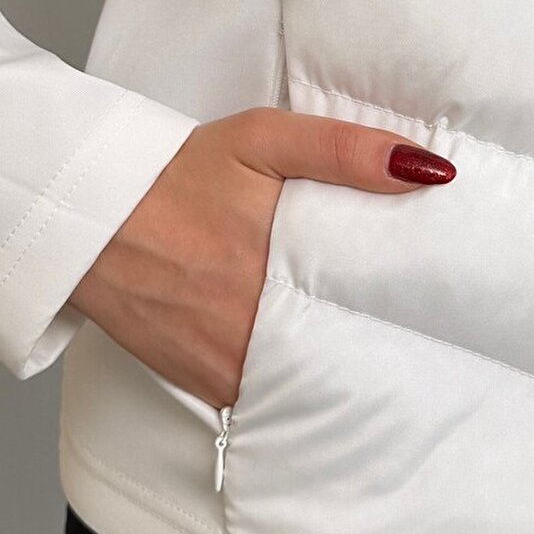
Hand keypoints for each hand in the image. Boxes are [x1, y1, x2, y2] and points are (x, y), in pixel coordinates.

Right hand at [63, 108, 455, 409]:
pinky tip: (315, 361)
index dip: (412, 309)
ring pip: (311, 380)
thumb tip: (428, 171)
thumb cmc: (175, 174)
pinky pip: (269, 395)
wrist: (89, 218)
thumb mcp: (263, 138)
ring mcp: (230, 365)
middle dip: (382, 342)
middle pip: (348, 350)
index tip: (443, 303)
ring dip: (339, 367)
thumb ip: (345, 150)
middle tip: (424, 331)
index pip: (374, 307)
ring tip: (377, 348)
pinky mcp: (208, 386)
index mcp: (278, 264)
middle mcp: (255, 327)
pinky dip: (293, 383)